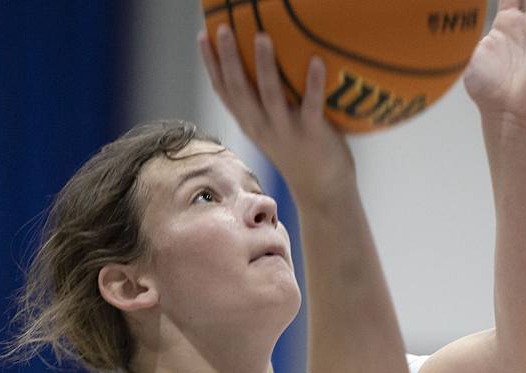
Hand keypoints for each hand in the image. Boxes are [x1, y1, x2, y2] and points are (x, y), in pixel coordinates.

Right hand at [198, 27, 354, 205]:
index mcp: (251, 123)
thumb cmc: (302, 152)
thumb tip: (268, 59)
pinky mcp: (312, 135)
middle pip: (239, 90)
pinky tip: (316, 60)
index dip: (211, 64)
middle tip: (224, 27)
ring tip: (262, 36)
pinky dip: (314, 83)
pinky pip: (311, 106)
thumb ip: (268, 100)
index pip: (224, 92)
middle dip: (228, 58)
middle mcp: (263, 127)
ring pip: (270, 96)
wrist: (323, 192)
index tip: (203, 35)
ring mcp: (286, 131)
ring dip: (265, 66)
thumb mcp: (276, 127)